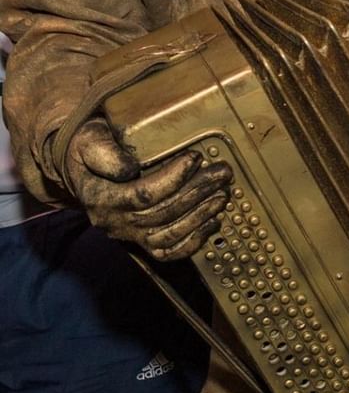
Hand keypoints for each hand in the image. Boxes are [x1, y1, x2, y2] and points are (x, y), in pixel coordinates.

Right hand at [63, 116, 230, 261]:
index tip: (196, 158)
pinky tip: (213, 222)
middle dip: (197, 193)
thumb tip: (129, 169)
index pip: (142, 194)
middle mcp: (112, 221)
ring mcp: (127, 234)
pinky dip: (192, 241)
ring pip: (168, 234)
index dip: (173, 178)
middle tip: (223, 174)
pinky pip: (166, 252)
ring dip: (200, 216)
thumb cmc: (90, 148)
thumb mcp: (89, 140)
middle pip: (161, 213)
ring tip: (222, 194)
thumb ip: (104, 152)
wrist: (81, 169)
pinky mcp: (139, 241)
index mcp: (99, 197)